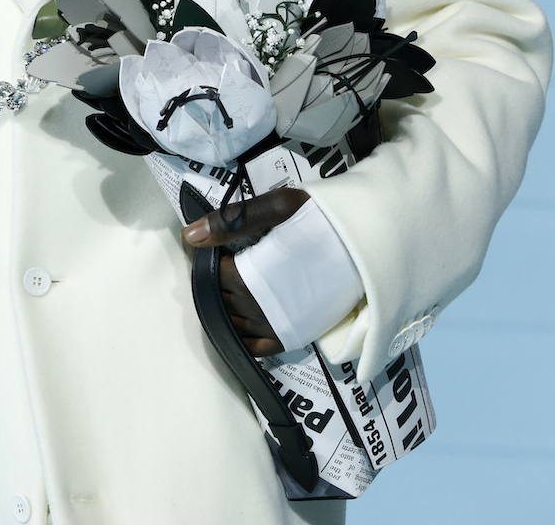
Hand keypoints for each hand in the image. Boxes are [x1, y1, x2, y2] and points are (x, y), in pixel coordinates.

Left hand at [181, 187, 308, 355]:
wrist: (366, 246)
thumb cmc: (323, 221)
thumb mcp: (278, 207)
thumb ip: (230, 221)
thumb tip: (189, 235)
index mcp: (249, 277)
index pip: (208, 272)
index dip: (203, 256)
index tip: (203, 242)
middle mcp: (256, 308)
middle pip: (216, 296)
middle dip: (211, 277)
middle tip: (216, 256)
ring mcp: (272, 326)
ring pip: (230, 321)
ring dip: (222, 303)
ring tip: (227, 279)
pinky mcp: (289, 336)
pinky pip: (252, 346)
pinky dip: (239, 335)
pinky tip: (237, 318)